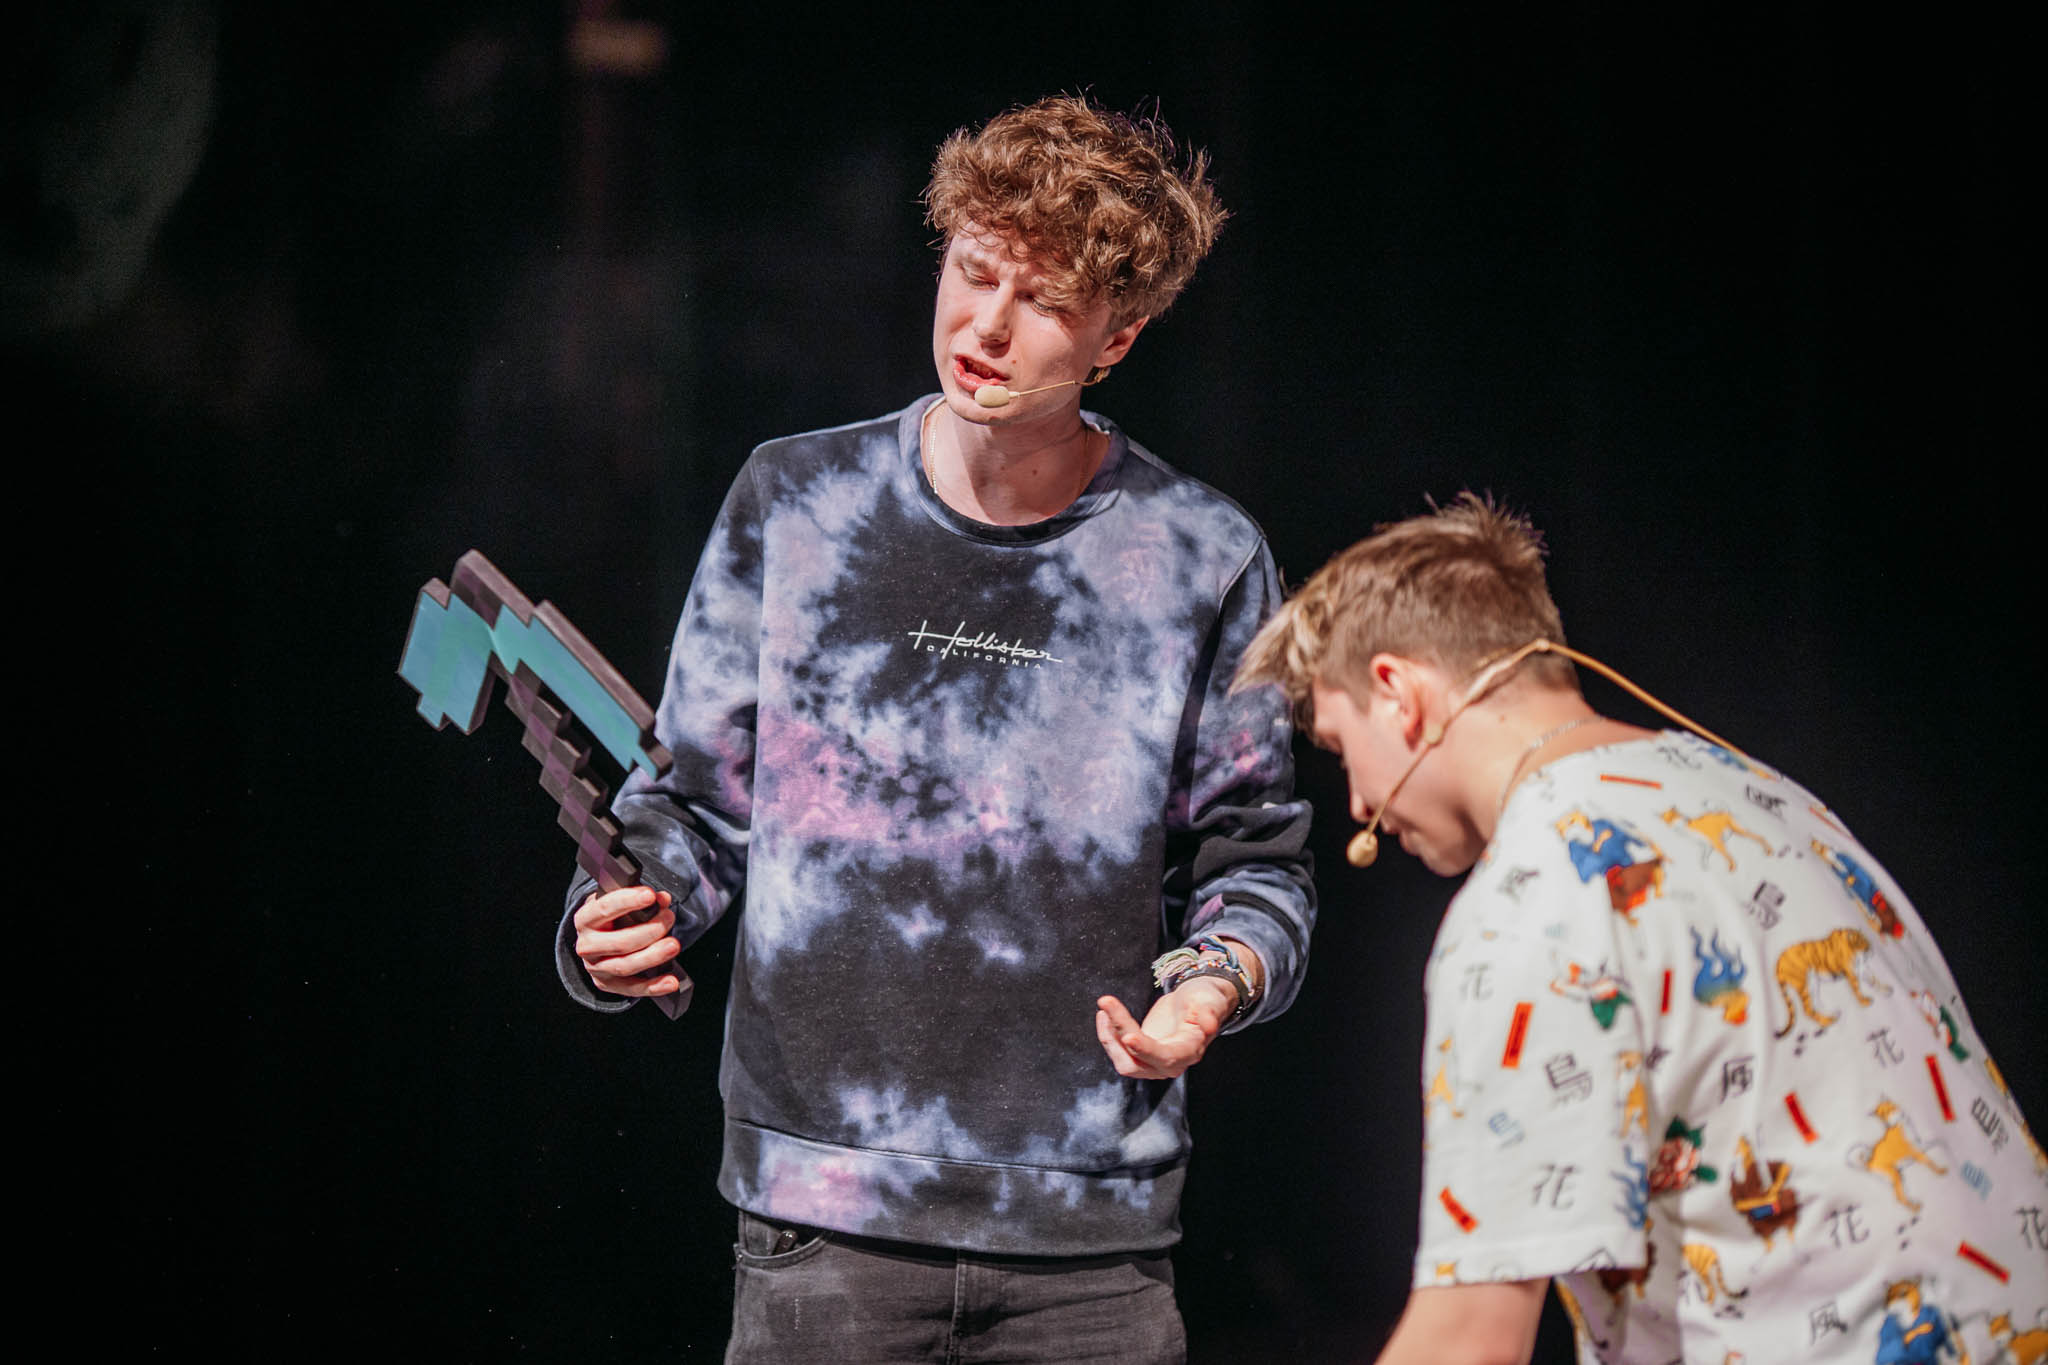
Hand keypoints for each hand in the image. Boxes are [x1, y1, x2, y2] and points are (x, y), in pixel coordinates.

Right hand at [573, 886, 684, 997]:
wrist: (595, 941)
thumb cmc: (610, 918)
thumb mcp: (619, 903)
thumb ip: (641, 900)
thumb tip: (663, 899)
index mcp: (585, 920)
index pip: (604, 909)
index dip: (627, 902)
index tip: (650, 895)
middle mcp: (587, 946)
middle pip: (618, 942)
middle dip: (648, 931)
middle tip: (668, 919)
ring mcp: (597, 968)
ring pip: (625, 966)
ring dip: (653, 956)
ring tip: (673, 945)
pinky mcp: (608, 985)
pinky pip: (632, 988)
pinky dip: (654, 987)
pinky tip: (671, 981)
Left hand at [1094, 977, 1238, 1079]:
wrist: (1197, 1003)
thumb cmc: (1204, 1000)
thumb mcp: (1209, 999)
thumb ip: (1209, 1012)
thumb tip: (1210, 1025)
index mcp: (1190, 1051)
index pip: (1167, 1057)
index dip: (1146, 1050)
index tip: (1128, 1036)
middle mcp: (1172, 1064)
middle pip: (1137, 1061)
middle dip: (1118, 1034)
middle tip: (1106, 1001)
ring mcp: (1154, 1063)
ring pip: (1124, 1061)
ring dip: (1109, 1036)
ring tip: (1105, 1006)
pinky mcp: (1141, 1057)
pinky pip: (1119, 1053)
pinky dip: (1108, 1035)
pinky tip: (1105, 1014)